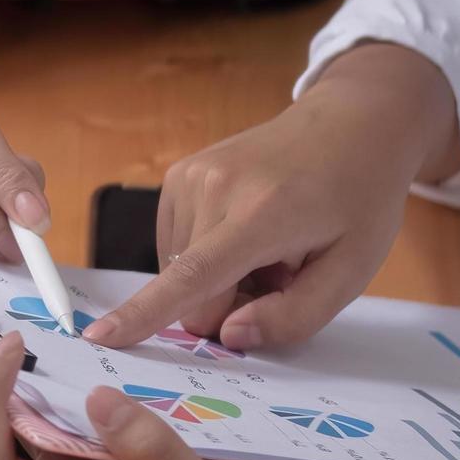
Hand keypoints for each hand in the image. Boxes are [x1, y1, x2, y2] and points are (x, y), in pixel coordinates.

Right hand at [83, 44, 459, 350]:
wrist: (352, 122)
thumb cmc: (359, 200)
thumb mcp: (351, 271)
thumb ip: (293, 316)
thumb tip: (228, 334)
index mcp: (262, 214)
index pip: (193, 275)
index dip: (145, 314)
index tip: (100, 337)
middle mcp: (214, 187)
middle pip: (190, 289)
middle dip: (228, 302)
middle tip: (281, 275)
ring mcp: (190, 175)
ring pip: (179, 271)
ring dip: (220, 278)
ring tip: (268, 247)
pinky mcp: (178, 175)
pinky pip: (176, 246)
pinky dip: (207, 254)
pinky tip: (246, 232)